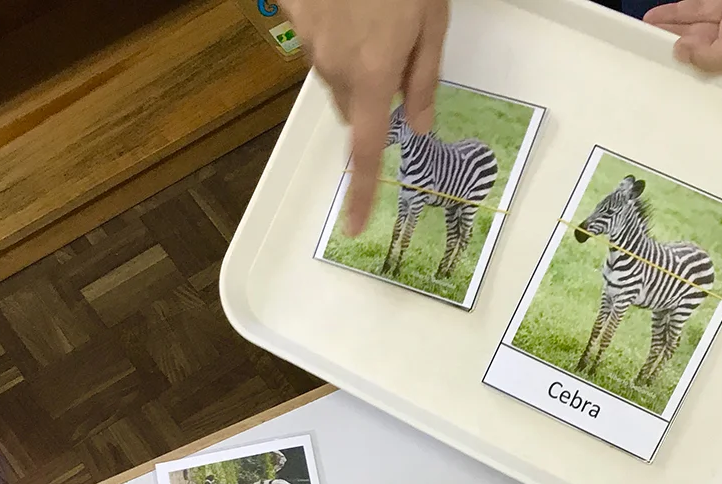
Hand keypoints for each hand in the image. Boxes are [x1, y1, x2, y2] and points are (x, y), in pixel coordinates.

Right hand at [282, 0, 450, 233]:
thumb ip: (424, 79)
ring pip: (331, 71)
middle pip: (350, 106)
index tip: (355, 223)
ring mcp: (305, 36)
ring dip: (353, 59)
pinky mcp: (289, 9)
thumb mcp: (431, 22)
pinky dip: (332, 28)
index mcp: (372, 75)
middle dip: (372, 98)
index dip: (362, 190)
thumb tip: (420, 126)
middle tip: (396, 57)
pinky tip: (349, 1)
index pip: (366, 149)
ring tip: (374, 15)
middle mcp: (332, 64)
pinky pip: (313, 37)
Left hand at [643, 0, 721, 73]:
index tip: (664, 79)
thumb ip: (719, 56)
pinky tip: (660, 17)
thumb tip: (685, 55)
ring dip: (669, 31)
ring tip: (644, 35)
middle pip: (699, 52)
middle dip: (673, 53)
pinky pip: (699, 7)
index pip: (714, 77)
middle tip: (644, 54)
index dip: (689, 76)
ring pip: (694, 28)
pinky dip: (679, 11)